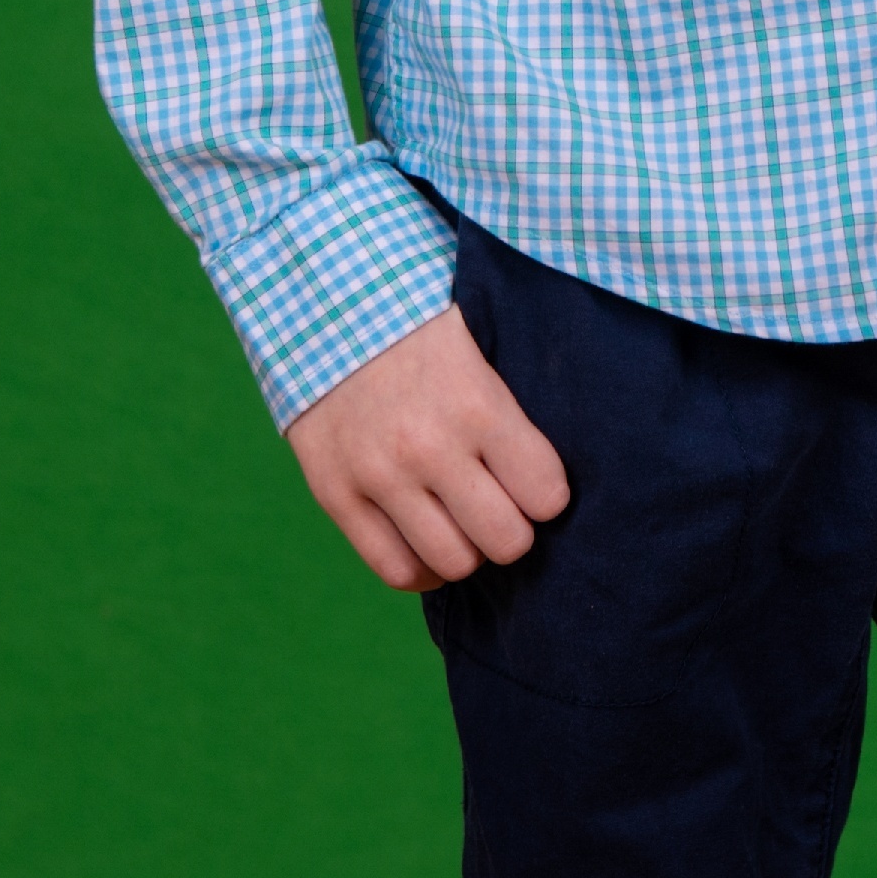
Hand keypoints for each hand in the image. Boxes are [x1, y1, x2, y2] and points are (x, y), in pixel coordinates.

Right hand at [286, 304, 570, 593]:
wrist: (327, 307)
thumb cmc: (420, 328)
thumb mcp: (479, 348)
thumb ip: (509, 410)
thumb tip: (549, 479)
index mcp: (476, 406)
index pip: (546, 495)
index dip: (547, 494)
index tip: (535, 482)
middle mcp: (428, 448)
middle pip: (505, 540)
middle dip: (513, 529)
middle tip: (503, 507)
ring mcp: (378, 477)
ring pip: (452, 562)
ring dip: (468, 549)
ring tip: (464, 523)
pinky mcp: (336, 495)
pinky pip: (394, 569)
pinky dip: (422, 569)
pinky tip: (428, 545)